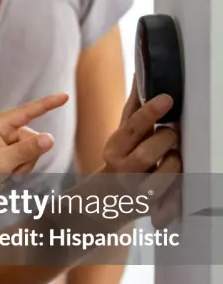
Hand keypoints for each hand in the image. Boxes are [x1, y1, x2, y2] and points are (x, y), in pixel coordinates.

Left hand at [0, 93, 69, 181]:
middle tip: (11, 169)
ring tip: (7, 173)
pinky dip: (21, 169)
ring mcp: (5, 141)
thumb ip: (27, 150)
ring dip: (24, 165)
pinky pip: (26, 158)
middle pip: (32, 137)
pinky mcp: (7, 153)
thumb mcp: (2, 162)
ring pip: (32, 150)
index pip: (27, 112)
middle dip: (28, 155)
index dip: (47, 104)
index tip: (65, 96)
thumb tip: (50, 138)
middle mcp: (1, 129)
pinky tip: (8, 175)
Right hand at [100, 76, 181, 217]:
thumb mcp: (122, 136)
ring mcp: (136, 193)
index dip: (150, 112)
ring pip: (163, 177)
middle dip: (165, 139)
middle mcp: (122, 172)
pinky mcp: (151, 209)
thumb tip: (140, 74)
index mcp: (113, 150)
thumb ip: (133, 109)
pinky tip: (177, 180)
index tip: (166, 99)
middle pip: (147, 154)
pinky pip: (171, 200)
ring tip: (173, 157)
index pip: (131, 129)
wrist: (106, 201)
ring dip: (174, 163)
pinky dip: (177, 191)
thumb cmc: (121, 161)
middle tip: (171, 134)